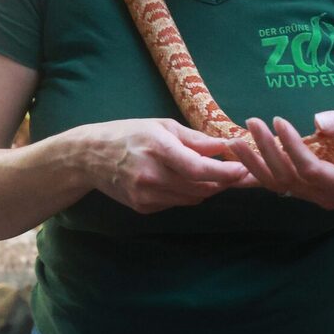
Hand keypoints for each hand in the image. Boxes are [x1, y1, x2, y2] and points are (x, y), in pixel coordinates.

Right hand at [80, 118, 249, 213]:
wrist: (89, 157)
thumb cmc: (129, 134)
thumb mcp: (161, 126)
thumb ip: (195, 139)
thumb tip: (225, 147)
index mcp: (157, 149)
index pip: (198, 168)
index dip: (225, 172)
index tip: (243, 170)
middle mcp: (151, 176)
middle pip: (200, 187)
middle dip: (223, 182)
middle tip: (238, 172)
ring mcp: (145, 195)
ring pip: (192, 198)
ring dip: (208, 188)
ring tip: (216, 174)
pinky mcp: (143, 207)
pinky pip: (176, 203)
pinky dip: (187, 194)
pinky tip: (184, 181)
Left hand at [229, 109, 333, 210]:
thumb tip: (317, 123)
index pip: (312, 170)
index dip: (293, 147)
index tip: (279, 120)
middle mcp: (325, 196)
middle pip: (289, 178)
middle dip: (268, 150)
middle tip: (252, 122)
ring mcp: (310, 196)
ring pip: (276, 184)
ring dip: (253, 162)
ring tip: (234, 140)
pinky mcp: (299, 190)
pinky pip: (273, 183)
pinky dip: (254, 169)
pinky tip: (237, 155)